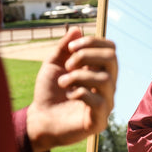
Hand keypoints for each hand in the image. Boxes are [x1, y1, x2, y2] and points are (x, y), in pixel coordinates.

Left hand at [27, 27, 117, 151]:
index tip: (70, 48)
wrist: (39, 119)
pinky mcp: (99, 121)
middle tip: (67, 66)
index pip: (110, 48)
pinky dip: (80, 93)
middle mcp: (107, 85)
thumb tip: (77, 30)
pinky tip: (69, 95)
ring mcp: (106, 103)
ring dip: (79, 76)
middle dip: (86, 56)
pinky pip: (99, 101)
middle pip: (112, 58)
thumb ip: (65, 47)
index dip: (92, 42)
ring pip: (105, 79)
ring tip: (62, 82)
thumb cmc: (48, 93)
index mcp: (99, 70)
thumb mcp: (53, 64)